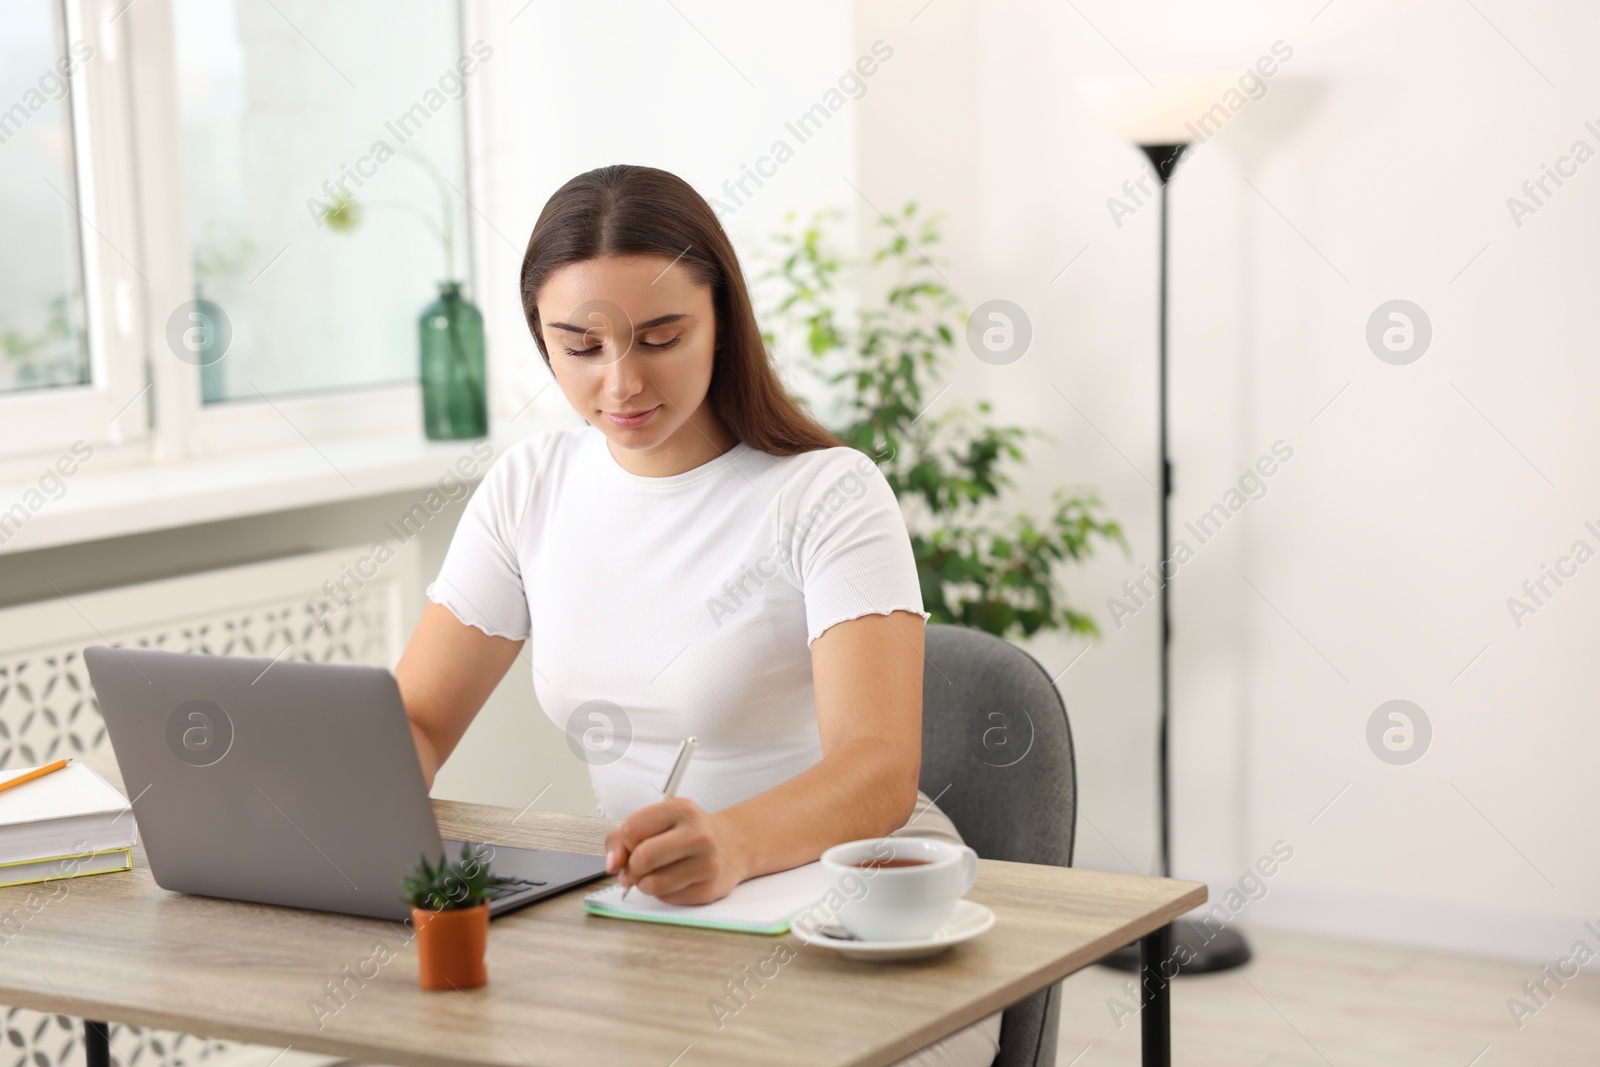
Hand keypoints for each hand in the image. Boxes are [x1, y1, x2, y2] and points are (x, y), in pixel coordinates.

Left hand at [603, 797, 745, 905]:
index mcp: (681, 808)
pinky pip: (667, 899)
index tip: (632, 846)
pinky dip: (662, 894)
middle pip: (642, 858)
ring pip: (651, 884)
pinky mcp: (709, 889)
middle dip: (631, 868)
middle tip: (635, 869)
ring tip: (654, 875)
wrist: (731, 846)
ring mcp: (707, 863)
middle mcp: (698, 833)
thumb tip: (611, 864)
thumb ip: (623, 838)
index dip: (624, 843)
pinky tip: (674, 881)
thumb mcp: (658, 821)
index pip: (631, 829)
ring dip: (644, 884)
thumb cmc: (685, 833)